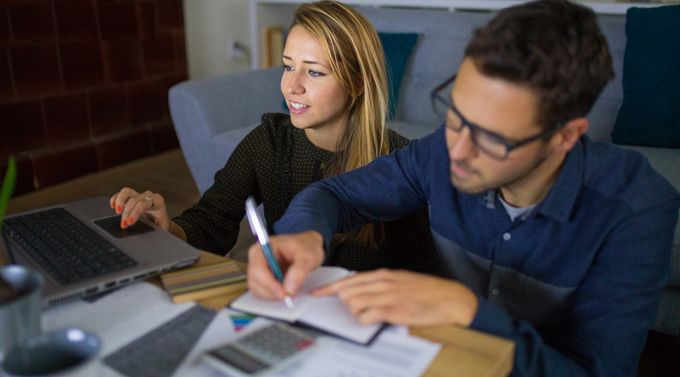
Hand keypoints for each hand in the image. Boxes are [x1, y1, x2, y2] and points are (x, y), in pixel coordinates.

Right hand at [110, 187, 169, 229]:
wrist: (161, 222)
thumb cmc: (162, 225)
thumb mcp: (162, 228)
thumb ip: (158, 230)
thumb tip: (152, 236)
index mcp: (158, 201)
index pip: (144, 203)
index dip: (135, 212)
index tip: (130, 222)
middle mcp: (148, 196)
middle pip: (134, 200)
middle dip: (127, 213)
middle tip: (124, 225)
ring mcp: (139, 195)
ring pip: (127, 192)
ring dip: (120, 202)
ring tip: (117, 213)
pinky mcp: (131, 197)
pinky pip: (121, 194)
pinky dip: (116, 199)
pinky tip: (113, 206)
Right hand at [247, 231, 324, 300]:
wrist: (309, 248)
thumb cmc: (306, 247)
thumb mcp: (308, 256)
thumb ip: (299, 271)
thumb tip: (289, 289)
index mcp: (263, 248)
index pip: (258, 269)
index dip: (269, 284)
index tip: (284, 293)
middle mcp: (257, 259)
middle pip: (255, 281)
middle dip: (272, 291)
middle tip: (290, 296)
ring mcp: (259, 270)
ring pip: (258, 290)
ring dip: (273, 295)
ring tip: (290, 292)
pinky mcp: (263, 280)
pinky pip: (263, 293)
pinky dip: (274, 296)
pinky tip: (286, 291)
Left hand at [313, 269, 477, 326]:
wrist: (451, 299)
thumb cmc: (428, 292)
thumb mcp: (401, 281)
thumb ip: (381, 285)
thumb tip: (362, 290)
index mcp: (383, 275)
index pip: (348, 279)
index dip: (330, 287)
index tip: (317, 293)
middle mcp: (383, 282)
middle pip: (347, 291)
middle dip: (340, 303)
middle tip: (341, 311)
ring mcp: (388, 295)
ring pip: (354, 303)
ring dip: (354, 313)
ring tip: (367, 317)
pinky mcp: (395, 310)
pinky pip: (367, 315)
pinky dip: (365, 321)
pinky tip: (373, 322)